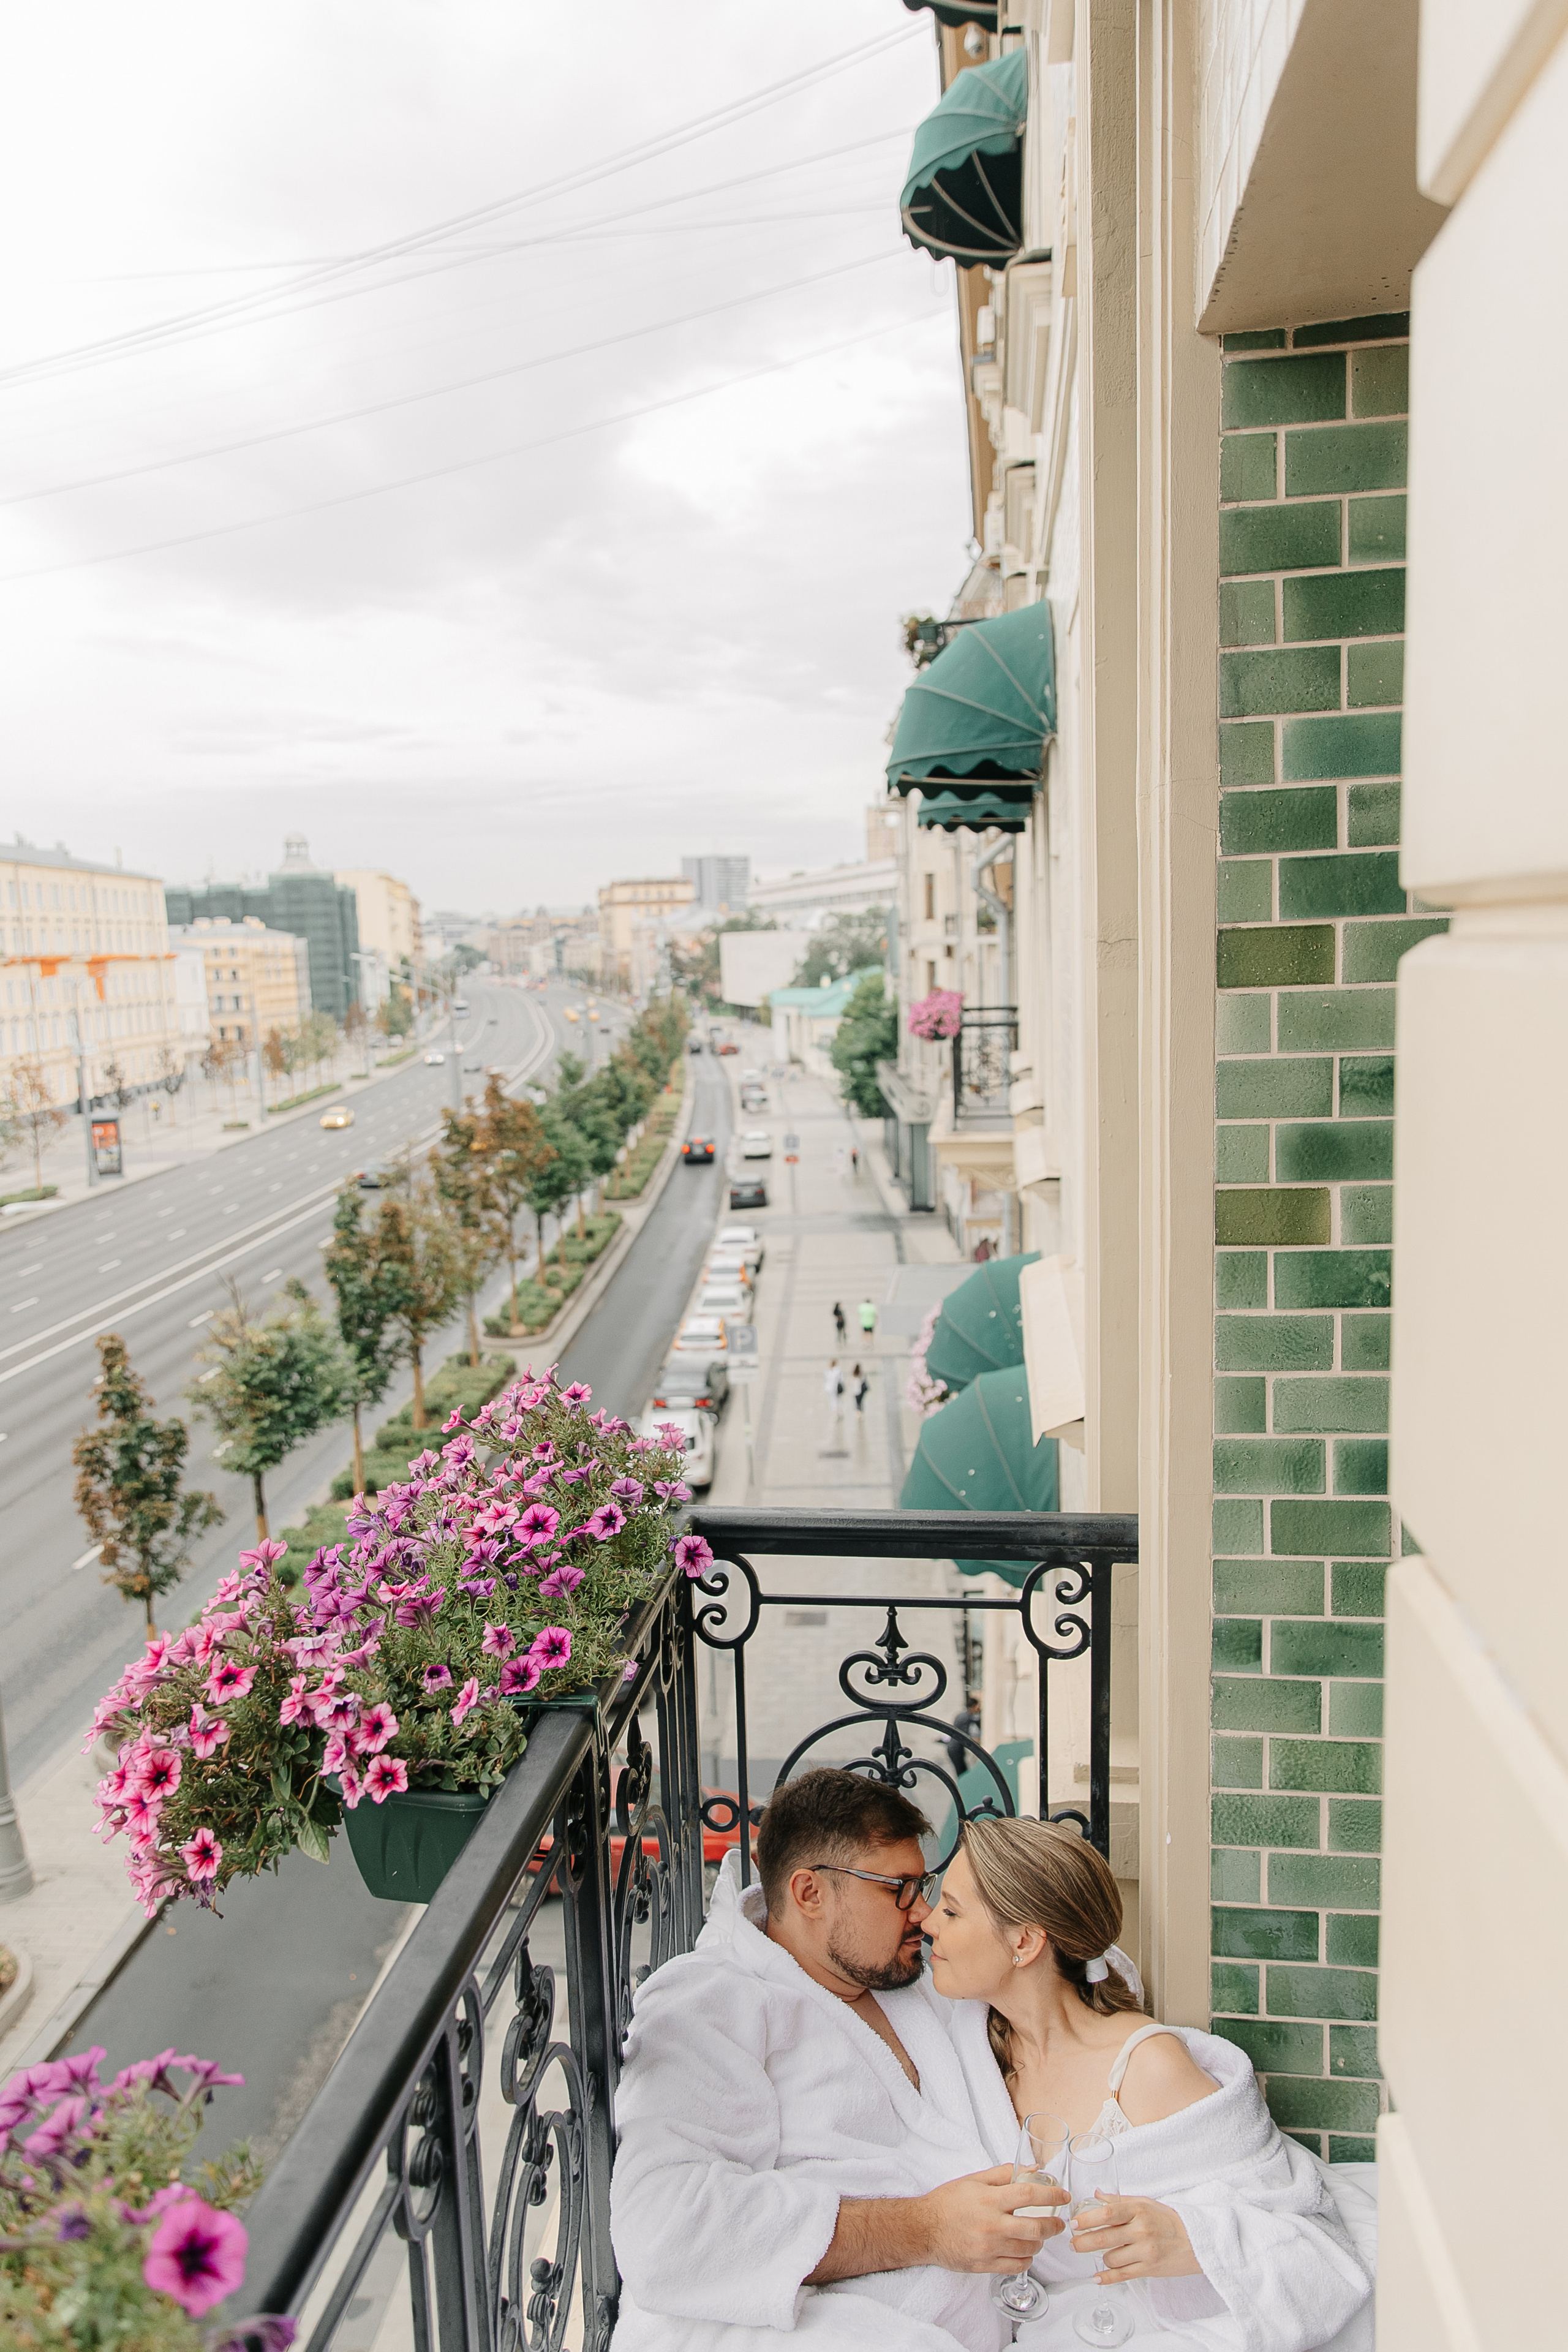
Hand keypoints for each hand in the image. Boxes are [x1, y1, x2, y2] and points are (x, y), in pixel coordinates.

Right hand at [921, 2165, 1068, 2274]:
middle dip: (1053, 2225)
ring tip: (1040, 2235)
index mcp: (989, 2200)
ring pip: (1028, 2249)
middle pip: (1035, 2227)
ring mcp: (989, 2248)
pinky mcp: (985, 2266)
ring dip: (1040, 2242)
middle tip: (1059, 2222)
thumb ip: (1004, 2174)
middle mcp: (991, 2225)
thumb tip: (1033, 2169)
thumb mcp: (974, 2180)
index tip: (1064, 2196)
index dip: (1051, 2195)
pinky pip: (1016, 2266)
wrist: (923, 2229)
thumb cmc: (948, 2202)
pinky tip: (1025, 2251)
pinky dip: (1027, 2259)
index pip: (1029, 2196)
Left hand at [1070, 2193, 1201, 2280]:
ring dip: (1101, 2257)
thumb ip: (1119, 2200)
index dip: (1087, 2219)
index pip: (1107, 2213)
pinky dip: (1107, 2278)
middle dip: (1083, 2242)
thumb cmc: (1169, 2219)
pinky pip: (1122, 2275)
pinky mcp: (1149, 2269)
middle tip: (1072, 2243)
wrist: (1197, 2241)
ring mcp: (1145, 2251)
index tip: (1074, 2223)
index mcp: (1138, 2210)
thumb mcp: (1145, 2202)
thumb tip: (1096, 2194)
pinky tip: (1096, 2278)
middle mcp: (1141, 2230)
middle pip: (1104, 2238)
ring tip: (1101, 2253)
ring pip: (1111, 2258)